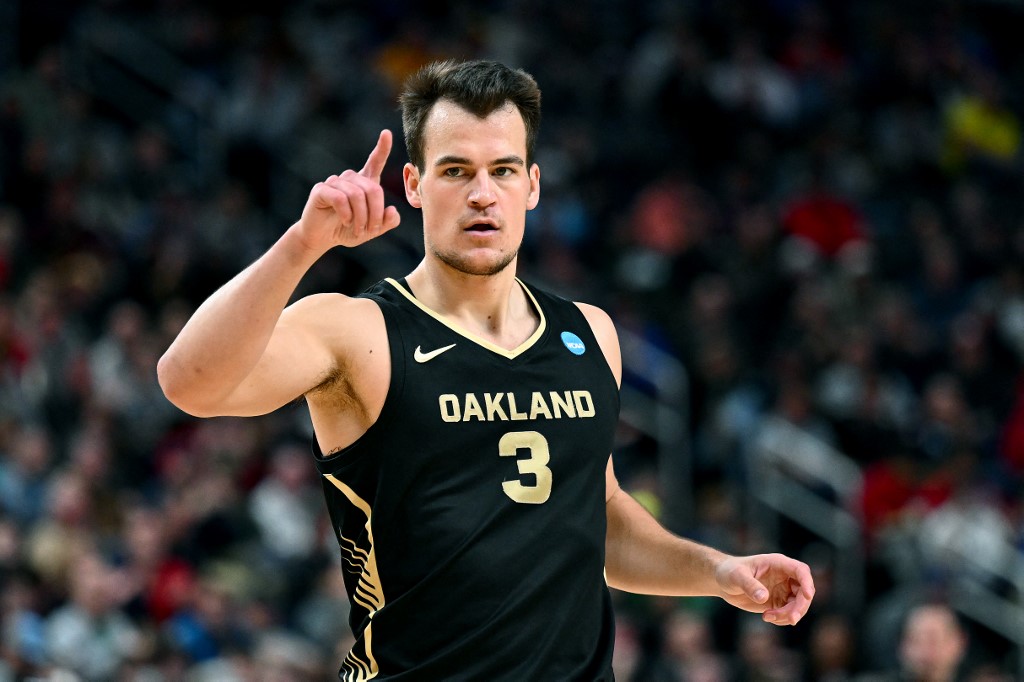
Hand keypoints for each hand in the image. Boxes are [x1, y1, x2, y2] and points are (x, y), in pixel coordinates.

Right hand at [296, 129, 401, 252]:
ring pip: (357, 195)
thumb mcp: (371, 230)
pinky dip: (347, 214)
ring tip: (357, 229)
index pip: (374, 163)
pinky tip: (346, 221)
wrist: (321, 238)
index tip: (387, 133)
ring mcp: (334, 182)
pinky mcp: (321, 190)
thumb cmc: (347, 230)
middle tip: (371, 229)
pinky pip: (341, 198)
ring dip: (361, 217)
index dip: (382, 149)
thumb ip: (386, 222)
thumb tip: (392, 210)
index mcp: (364, 184)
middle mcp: (350, 179)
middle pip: (373, 189)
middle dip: (375, 213)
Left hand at [714, 553, 814, 625]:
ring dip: (788, 615)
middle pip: (804, 591)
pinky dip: (782, 619)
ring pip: (798, 605)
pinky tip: (766, 617)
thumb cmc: (729, 571)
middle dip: (800, 607)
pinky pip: (788, 613)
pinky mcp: (778, 602)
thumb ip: (750, 585)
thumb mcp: (737, 576)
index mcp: (778, 564)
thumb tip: (764, 597)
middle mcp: (784, 576)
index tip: (808, 595)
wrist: (722, 581)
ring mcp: (783, 590)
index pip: (801, 570)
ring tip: (768, 617)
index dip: (807, 582)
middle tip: (790, 619)